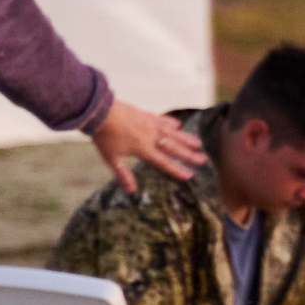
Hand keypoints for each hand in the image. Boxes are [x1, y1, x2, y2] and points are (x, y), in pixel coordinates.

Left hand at [90, 100, 204, 192]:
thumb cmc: (105, 137)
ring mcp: (151, 125)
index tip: (190, 175)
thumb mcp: (112, 159)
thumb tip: (132, 191)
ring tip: (199, 143)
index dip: (177, 169)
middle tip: (203, 159)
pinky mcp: (146, 115)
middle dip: (189, 154)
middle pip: (174, 147)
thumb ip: (123, 174)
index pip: (164, 162)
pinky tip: (178, 125)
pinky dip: (171, 123)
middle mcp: (151, 137)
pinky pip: (163, 120)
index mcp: (144, 150)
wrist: (100, 112)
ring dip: (186, 138)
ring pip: (173, 133)